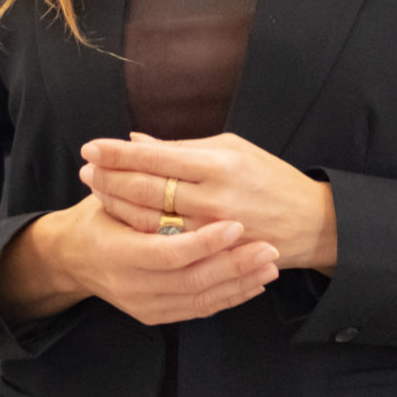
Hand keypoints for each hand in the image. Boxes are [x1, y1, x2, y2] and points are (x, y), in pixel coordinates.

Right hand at [0, 196, 279, 325]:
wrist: (72, 260)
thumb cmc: (96, 219)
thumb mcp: (106, 197)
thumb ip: (134, 178)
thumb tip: (147, 144)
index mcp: (117, 251)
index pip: (169, 251)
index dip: (204, 241)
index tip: (237, 225)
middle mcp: (130, 284)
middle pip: (192, 280)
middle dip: (233, 266)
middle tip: (269, 249)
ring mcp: (143, 304)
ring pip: (201, 299)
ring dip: (238, 283)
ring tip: (270, 265)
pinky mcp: (155, 315)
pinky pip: (199, 310)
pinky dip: (229, 297)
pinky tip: (254, 283)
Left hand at [80, 132, 337, 271]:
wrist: (310, 222)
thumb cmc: (269, 178)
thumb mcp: (232, 149)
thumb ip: (182, 149)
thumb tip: (138, 142)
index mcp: (218, 164)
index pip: (156, 158)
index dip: (119, 153)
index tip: (91, 146)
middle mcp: (213, 198)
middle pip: (146, 190)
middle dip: (110, 178)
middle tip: (85, 168)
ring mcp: (211, 231)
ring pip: (150, 220)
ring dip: (118, 203)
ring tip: (95, 189)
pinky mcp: (212, 255)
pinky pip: (165, 244)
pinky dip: (139, 228)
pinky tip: (121, 216)